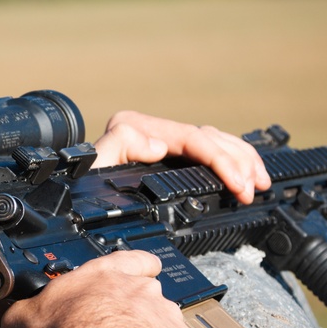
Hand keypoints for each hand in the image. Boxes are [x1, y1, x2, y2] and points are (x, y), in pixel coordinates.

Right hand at [0, 250, 199, 327]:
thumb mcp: (22, 320)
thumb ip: (19, 310)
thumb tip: (4, 312)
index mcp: (103, 274)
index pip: (128, 257)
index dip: (133, 265)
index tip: (134, 272)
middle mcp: (139, 289)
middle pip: (145, 292)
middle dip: (133, 311)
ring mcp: (165, 315)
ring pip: (162, 322)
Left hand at [92, 111, 270, 204]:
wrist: (65, 199)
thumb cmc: (77, 186)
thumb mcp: (93, 165)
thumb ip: (121, 146)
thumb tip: (159, 145)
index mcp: (137, 128)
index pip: (193, 139)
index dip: (221, 161)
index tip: (238, 186)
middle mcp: (152, 130)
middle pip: (211, 137)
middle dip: (239, 163)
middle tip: (255, 189)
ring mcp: (161, 141)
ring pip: (215, 141)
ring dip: (243, 160)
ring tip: (261, 183)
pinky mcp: (167, 155)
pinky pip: (207, 152)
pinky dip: (231, 162)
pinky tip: (246, 174)